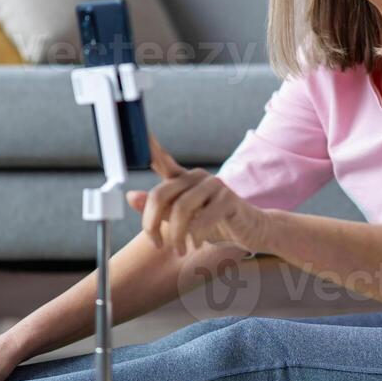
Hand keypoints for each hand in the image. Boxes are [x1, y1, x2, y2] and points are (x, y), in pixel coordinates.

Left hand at [125, 133, 271, 256]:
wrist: (251, 229)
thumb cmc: (215, 222)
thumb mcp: (181, 220)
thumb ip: (158, 209)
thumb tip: (130, 196)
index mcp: (182, 179)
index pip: (161, 160)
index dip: (149, 147)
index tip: (139, 131)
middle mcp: (196, 177)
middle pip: (160, 194)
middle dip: (152, 224)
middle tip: (157, 243)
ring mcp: (214, 185)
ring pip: (180, 209)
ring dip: (176, 235)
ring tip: (180, 249)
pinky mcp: (228, 199)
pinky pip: (202, 219)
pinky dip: (195, 236)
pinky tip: (196, 244)